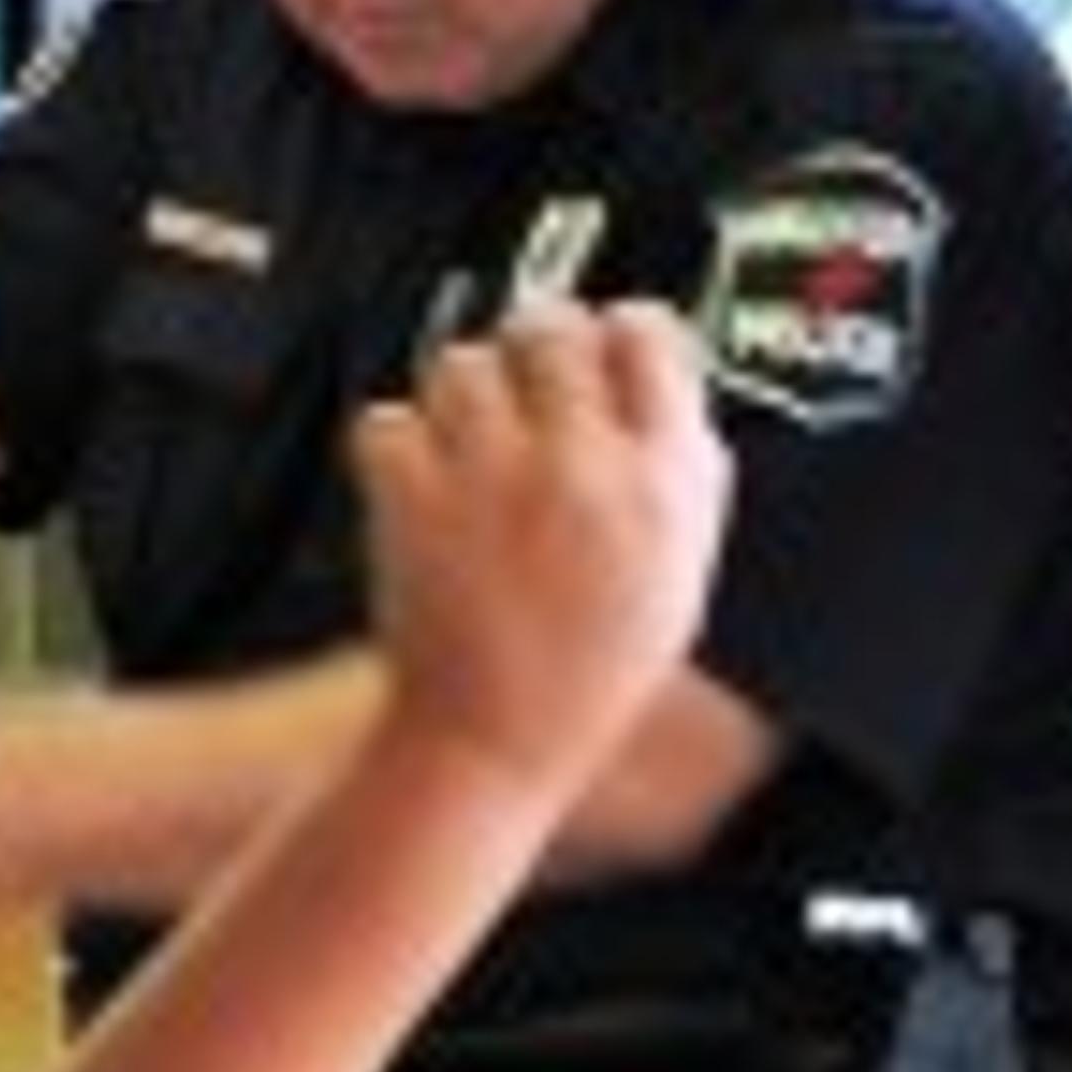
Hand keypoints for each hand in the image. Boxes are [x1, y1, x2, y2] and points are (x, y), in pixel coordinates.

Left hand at [350, 299, 728, 799]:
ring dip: (459, 396)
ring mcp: (490, 474)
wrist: (491, 744)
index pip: (648, 334)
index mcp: (662, 481)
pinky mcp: (413, 496)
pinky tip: (420, 486)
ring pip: (463, 363)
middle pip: (550, 327)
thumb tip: (668, 386)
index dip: (618, 334)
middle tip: (524, 390)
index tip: (603, 348)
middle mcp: (580, 464)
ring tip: (468, 451)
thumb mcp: (679, 575)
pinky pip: (389, 419)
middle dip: (533, 350)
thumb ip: (682, 472)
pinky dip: (394, 447)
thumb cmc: (584, 678)